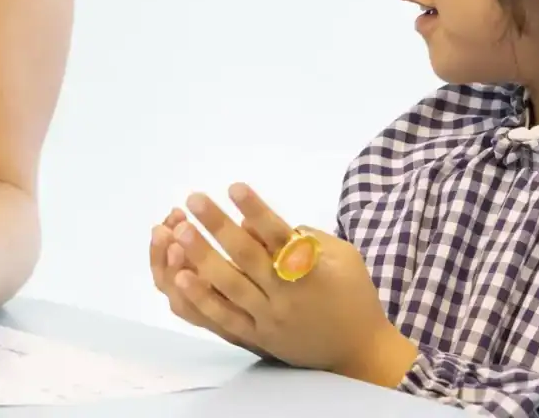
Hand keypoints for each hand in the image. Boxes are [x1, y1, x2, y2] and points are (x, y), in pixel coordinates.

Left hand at [165, 183, 417, 385]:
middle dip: (219, 226)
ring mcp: (270, 319)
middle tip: (195, 199)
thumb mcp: (344, 256)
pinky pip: (225, 319)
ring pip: (230, 286)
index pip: (280, 235)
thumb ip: (307, 235)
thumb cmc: (354, 295)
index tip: (234, 186)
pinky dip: (202, 299)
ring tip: (180, 230)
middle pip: (247, 257)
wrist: (358, 353)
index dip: (257, 211)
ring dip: (203, 257)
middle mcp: (287, 294)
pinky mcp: (258, 338)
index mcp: (312, 271)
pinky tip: (181, 278)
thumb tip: (256, 223)